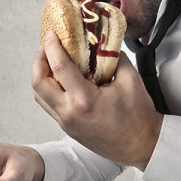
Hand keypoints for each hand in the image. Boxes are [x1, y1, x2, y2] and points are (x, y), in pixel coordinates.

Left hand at [32, 31, 162, 169]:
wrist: (141, 146)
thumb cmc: (138, 117)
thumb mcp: (131, 80)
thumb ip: (115, 57)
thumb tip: (104, 43)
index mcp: (84, 101)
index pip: (59, 67)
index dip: (51, 47)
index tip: (51, 34)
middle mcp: (70, 113)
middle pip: (38, 83)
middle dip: (38, 60)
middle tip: (46, 46)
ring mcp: (66, 123)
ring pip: (39, 96)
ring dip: (40, 76)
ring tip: (50, 60)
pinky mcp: (68, 128)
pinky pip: (49, 106)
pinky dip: (48, 89)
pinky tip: (59, 79)